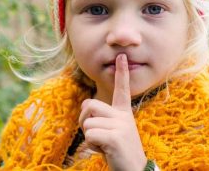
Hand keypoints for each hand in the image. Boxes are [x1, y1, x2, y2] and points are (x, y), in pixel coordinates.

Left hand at [78, 54, 146, 170]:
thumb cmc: (119, 152)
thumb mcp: (112, 132)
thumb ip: (102, 118)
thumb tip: (86, 110)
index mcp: (124, 113)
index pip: (122, 90)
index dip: (121, 73)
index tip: (122, 56)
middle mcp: (123, 116)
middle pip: (89, 105)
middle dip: (84, 120)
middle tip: (95, 135)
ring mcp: (121, 126)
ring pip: (87, 123)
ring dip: (89, 137)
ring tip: (104, 145)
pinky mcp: (116, 137)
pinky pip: (90, 135)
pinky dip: (92, 146)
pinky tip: (105, 151)